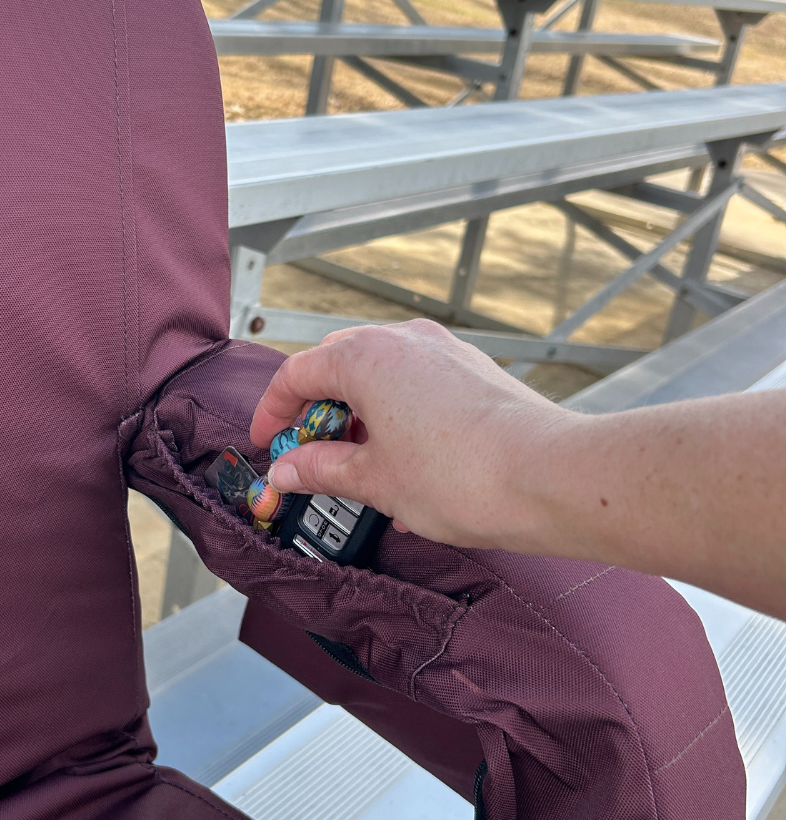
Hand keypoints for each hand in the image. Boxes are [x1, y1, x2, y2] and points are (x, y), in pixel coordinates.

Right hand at [250, 320, 580, 553]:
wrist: (550, 478)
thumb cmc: (463, 476)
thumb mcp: (373, 480)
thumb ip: (320, 469)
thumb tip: (287, 469)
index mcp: (366, 357)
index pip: (297, 374)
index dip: (273, 412)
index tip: (269, 444)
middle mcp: (403, 339)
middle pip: (335, 364)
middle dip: (315, 409)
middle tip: (308, 454)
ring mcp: (442, 350)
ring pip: (378, 371)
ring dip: (356, 411)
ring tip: (358, 463)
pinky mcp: (472, 369)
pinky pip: (414, 380)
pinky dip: (393, 410)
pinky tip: (402, 456)